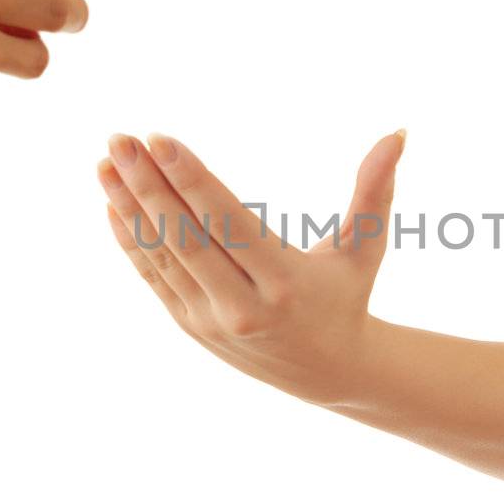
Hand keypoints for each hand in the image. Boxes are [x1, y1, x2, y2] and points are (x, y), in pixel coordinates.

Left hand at [98, 130, 406, 407]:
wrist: (329, 372)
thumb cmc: (347, 294)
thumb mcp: (365, 246)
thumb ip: (375, 189)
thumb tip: (398, 132)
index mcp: (284, 282)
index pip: (227, 222)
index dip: (191, 180)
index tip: (159, 139)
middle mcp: (242, 305)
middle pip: (185, 238)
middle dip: (147, 185)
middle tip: (121, 138)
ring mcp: (211, 320)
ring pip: (161, 256)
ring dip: (128, 207)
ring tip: (105, 162)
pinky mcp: (190, 326)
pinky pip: (153, 277)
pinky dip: (130, 240)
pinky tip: (112, 202)